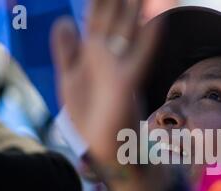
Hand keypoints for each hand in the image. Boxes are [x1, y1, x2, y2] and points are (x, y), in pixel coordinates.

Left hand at [51, 0, 159, 164]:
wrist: (102, 146)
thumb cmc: (88, 115)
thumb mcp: (70, 79)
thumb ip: (66, 51)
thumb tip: (64, 20)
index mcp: (92, 54)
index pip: (97, 18)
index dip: (100, 0)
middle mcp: (108, 57)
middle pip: (114, 19)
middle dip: (119, 0)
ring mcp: (118, 68)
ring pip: (128, 32)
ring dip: (135, 11)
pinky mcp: (125, 84)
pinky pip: (139, 59)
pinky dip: (147, 42)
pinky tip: (155, 24)